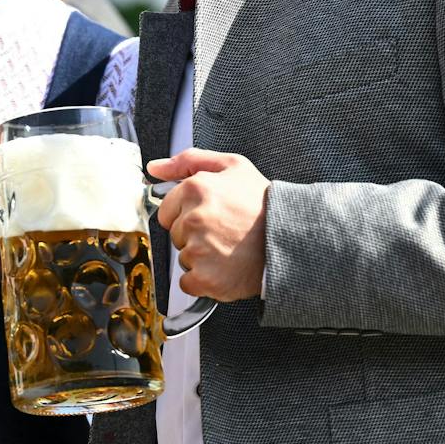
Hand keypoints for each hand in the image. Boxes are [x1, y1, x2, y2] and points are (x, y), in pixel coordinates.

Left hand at [149, 148, 270, 300]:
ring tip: (229, 248)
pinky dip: (204, 280)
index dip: (188, 213)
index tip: (211, 215)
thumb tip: (155, 167)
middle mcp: (193, 219)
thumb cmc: (262, 204)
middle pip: (176, 234)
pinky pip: (188, 283)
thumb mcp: (232, 166)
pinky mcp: (205, 278)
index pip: (168, 210)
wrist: (290, 239)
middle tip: (224, 231)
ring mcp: (198, 250)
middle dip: (195, 235)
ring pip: (183, 258)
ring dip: (201, 257)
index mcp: (195, 189)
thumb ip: (189, 161)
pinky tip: (225, 267)